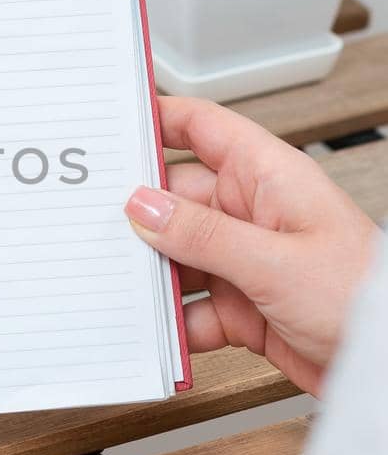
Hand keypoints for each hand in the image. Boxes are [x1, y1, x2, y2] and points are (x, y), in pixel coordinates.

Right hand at [125, 96, 379, 395]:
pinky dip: (173, 324)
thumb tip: (142, 206)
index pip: (201, 128)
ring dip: (152, 278)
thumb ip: (202, 233)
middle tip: (94, 229)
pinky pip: (192, 310)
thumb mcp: (274, 261)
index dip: (156, 120)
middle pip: (176, 201)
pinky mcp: (245, 309)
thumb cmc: (364, 297)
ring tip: (121, 289)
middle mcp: (254, 213)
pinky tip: (158, 335)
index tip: (109, 127)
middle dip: (138, 219)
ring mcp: (248, 262)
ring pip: (178, 259)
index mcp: (269, 177)